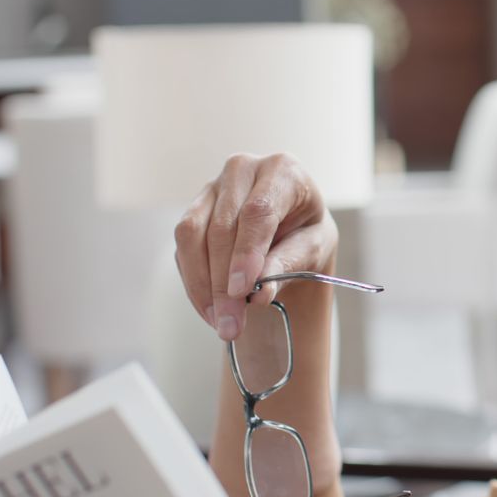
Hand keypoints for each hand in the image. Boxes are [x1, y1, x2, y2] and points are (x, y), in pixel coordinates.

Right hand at [174, 153, 337, 340]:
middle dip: (224, 283)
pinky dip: (195, 283)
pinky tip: (211, 310)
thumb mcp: (313, 248)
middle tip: (231, 326)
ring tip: (221, 323)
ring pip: (192, 235)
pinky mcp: (194, 210)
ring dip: (203, 285)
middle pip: (222, 227)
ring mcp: (212, 188)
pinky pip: (183, 248)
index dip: (247, 253)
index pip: (258, 211)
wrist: (292, 228)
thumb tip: (259, 293)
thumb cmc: (307, 234)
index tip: (243, 292)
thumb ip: (289, 264)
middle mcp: (242, 170)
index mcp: (282, 170)